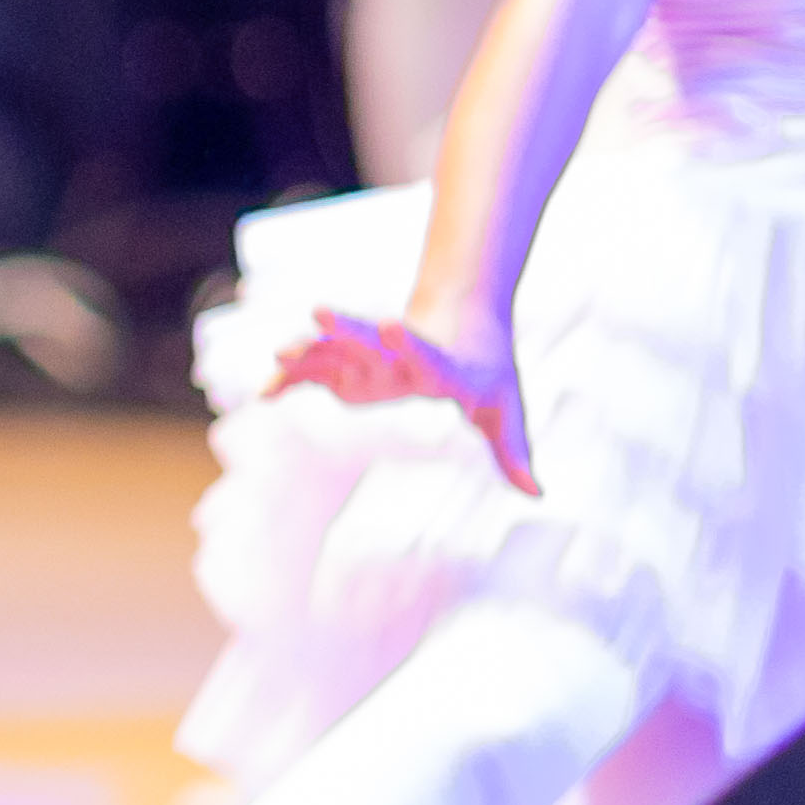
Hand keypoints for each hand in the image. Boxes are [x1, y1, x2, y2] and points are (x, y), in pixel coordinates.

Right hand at [271, 305, 531, 495]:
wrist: (462, 321)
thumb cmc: (486, 372)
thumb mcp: (505, 409)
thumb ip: (514, 451)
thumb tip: (539, 495)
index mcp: (441, 365)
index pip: (426, 354)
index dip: (408, 342)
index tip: (390, 322)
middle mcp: (398, 357)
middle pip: (370, 341)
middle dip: (347, 328)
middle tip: (320, 309)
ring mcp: (369, 359)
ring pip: (334, 350)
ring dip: (308, 351)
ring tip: (279, 353)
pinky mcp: (347, 367)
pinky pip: (313, 375)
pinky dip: (290, 382)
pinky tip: (264, 394)